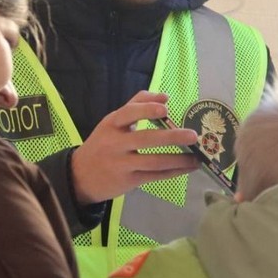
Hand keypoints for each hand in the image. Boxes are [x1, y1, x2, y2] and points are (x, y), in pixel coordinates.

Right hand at [71, 91, 198, 204]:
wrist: (80, 176)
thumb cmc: (103, 144)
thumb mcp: (113, 122)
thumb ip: (136, 105)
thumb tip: (165, 96)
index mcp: (112, 124)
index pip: (128, 113)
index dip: (146, 110)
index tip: (165, 108)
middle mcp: (115, 143)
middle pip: (145, 139)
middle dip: (172, 137)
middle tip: (193, 135)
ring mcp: (122, 164)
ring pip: (154, 161)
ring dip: (179, 159)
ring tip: (197, 157)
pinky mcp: (128, 181)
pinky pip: (155, 176)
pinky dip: (174, 172)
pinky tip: (188, 168)